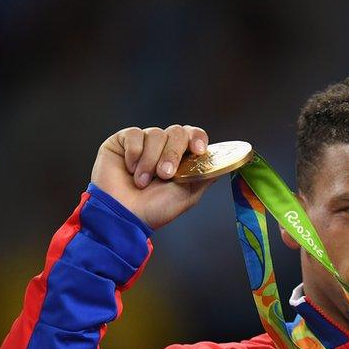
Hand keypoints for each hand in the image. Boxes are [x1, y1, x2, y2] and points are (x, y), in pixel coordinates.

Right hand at [90, 125, 215, 228]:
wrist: (123, 217)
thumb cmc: (154, 210)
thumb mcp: (188, 195)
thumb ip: (205, 176)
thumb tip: (226, 163)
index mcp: (181, 158)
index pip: (194, 135)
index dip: (197, 138)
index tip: (198, 151)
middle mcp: (163, 147)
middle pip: (177, 132)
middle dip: (173, 154)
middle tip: (165, 175)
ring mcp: (143, 143)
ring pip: (155, 133)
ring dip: (151, 160)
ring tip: (142, 182)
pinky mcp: (122, 142)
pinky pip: (134, 134)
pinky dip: (134, 153)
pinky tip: (130, 170)